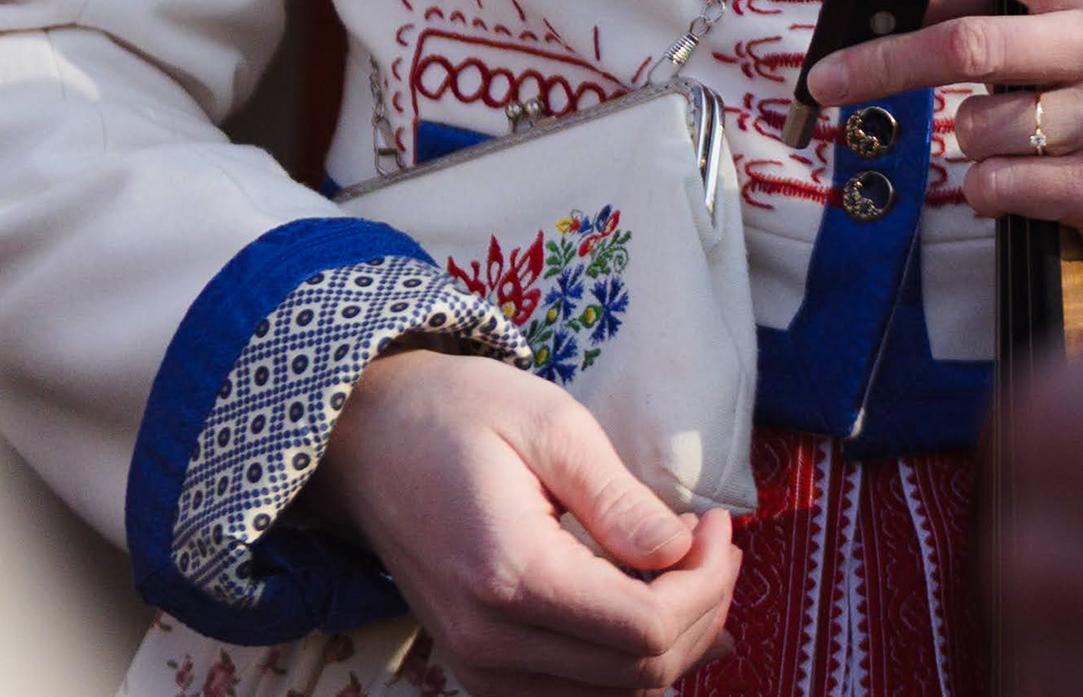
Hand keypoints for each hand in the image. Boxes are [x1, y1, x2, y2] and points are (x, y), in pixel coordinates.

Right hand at [310, 349, 740, 695]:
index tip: (716, 522)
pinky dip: (627, 663)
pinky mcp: (478, 666)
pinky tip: (654, 610)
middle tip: (715, 544)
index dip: (706, 584)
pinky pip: (573, 695)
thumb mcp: (553, 426)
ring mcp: (478, 664)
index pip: (647, 628)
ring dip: (673, 643)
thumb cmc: (461, 413)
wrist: (367, 438)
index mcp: (512, 577)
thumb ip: (620, 501)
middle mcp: (489, 642)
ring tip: (692, 571)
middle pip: (640, 673)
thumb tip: (682, 552)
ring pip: (614, 696)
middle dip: (703, 612)